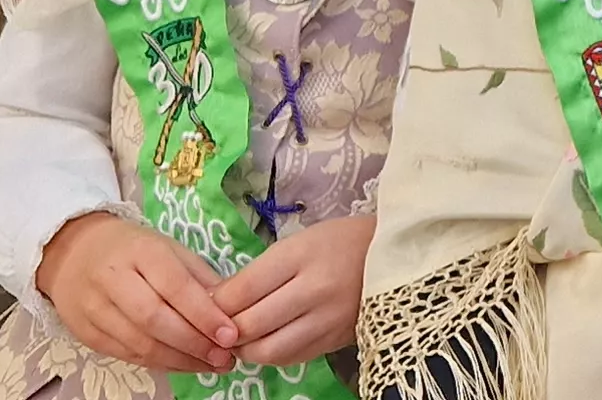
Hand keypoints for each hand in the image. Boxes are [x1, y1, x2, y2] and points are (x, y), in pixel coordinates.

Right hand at [37, 210, 237, 373]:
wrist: (73, 252)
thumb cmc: (132, 250)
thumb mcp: (168, 249)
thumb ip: (198, 277)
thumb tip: (231, 310)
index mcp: (141, 250)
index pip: (175, 286)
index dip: (204, 314)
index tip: (231, 335)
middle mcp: (113, 279)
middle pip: (154, 319)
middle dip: (194, 343)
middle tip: (224, 358)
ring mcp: (94, 308)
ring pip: (140, 344)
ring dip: (180, 361)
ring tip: (211, 365)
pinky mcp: (85, 333)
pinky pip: (127, 355)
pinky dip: (160, 364)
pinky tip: (183, 364)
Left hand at [212, 213, 378, 369]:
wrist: (395, 257)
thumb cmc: (341, 243)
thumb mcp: (298, 243)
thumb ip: (260, 273)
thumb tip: (217, 301)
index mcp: (301, 256)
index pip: (243, 290)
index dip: (216, 303)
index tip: (206, 304)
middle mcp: (314, 291)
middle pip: (251, 324)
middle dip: (225, 330)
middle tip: (217, 325)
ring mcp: (327, 321)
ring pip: (268, 350)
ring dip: (245, 349)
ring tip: (240, 338)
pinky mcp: (335, 342)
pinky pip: (291, 358)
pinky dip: (271, 354)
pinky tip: (266, 342)